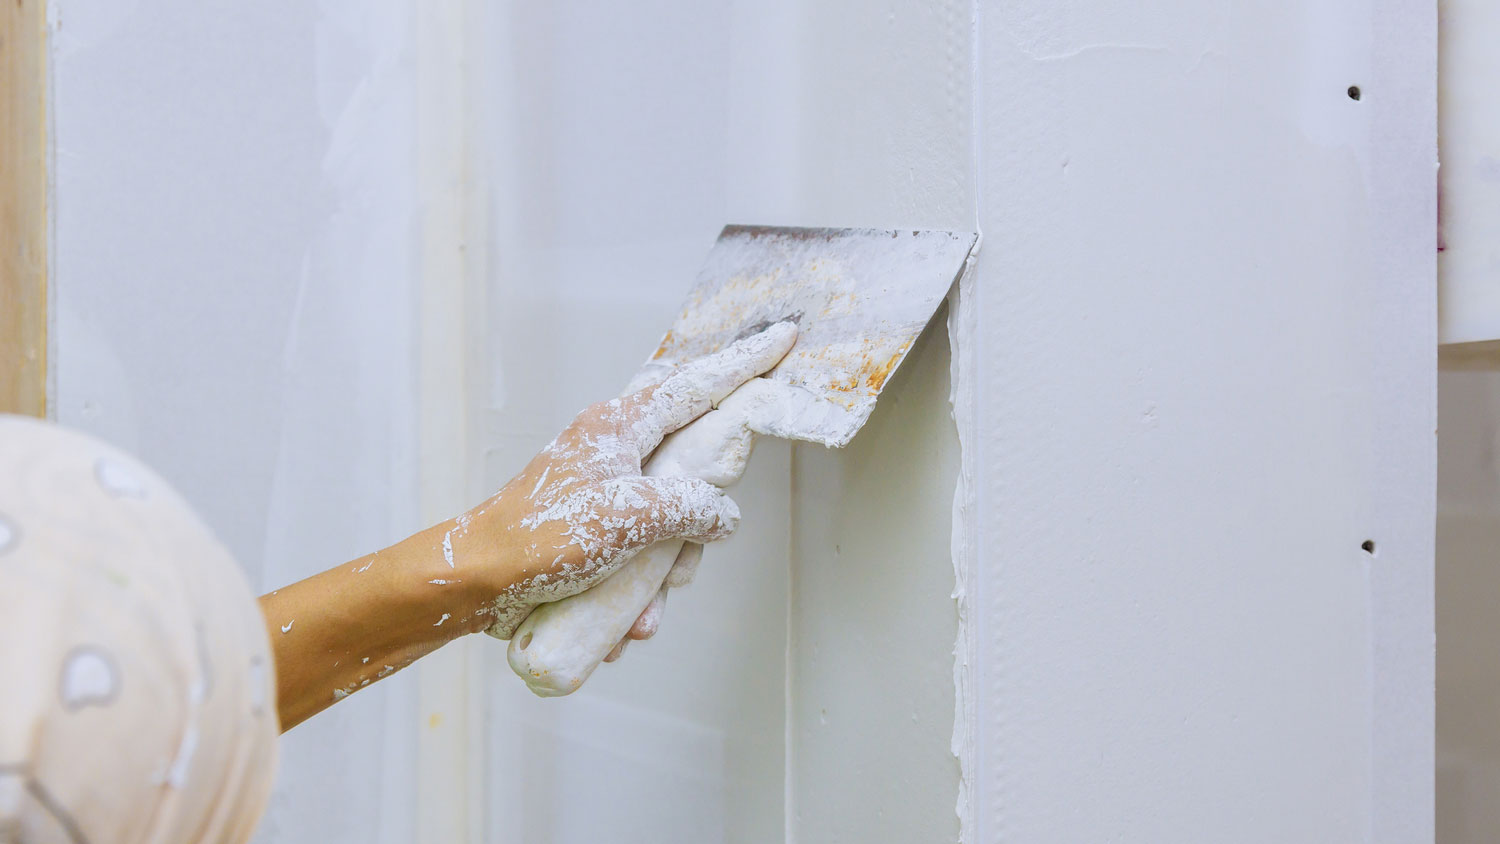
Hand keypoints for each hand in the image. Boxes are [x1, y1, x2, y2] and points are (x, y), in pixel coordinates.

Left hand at [460, 322, 797, 637]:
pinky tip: (623, 623)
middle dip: (695, 531)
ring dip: (661, 576)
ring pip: (668, 525)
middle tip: (684, 560)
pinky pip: (638, 557)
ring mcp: (604, 489)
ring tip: (641, 610)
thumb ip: (690, 507)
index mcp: (619, 426)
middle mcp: (614, 449)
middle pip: (691, 470)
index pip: (696, 384)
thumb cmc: (540, 539)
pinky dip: (636, 593)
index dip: (744, 363)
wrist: (477, 583)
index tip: (782, 338)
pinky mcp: (594, 529)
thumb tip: (722, 515)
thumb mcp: (630, 518)